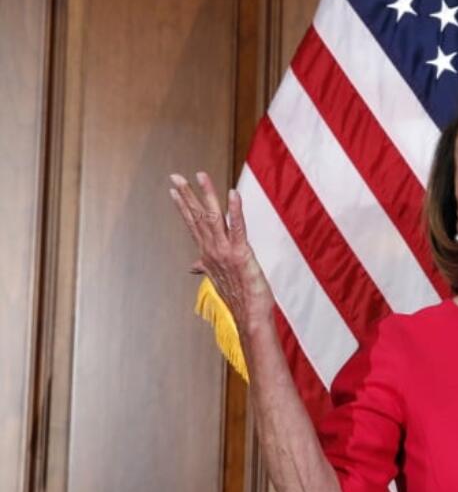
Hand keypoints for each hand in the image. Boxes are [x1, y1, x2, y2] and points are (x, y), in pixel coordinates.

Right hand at [168, 172, 273, 332]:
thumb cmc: (237, 297)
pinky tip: (233, 194)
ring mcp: (225, 251)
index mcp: (207, 254)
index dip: (183, 207)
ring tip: (200, 176)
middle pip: (196, 217)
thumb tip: (193, 266)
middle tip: (175, 176)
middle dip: (187, 195)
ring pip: (212, 217)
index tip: (174, 190)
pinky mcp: (241, 253)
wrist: (248, 315)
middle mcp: (212, 250)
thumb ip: (205, 267)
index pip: (192, 225)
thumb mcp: (217, 279)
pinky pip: (237, 228)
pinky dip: (235, 210)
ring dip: (207, 195)